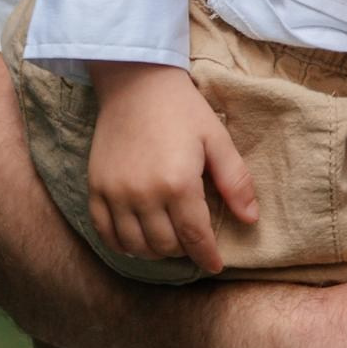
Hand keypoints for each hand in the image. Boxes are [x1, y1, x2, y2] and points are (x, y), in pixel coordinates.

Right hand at [87, 62, 258, 276]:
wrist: (135, 82)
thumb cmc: (182, 109)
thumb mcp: (217, 139)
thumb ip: (235, 181)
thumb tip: (250, 219)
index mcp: (179, 183)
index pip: (194, 237)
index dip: (207, 256)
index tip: (214, 265)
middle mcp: (144, 194)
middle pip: (165, 245)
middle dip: (184, 250)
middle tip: (193, 240)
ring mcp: (116, 193)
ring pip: (136, 245)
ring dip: (155, 250)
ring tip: (168, 240)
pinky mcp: (96, 187)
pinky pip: (105, 232)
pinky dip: (122, 243)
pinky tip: (137, 239)